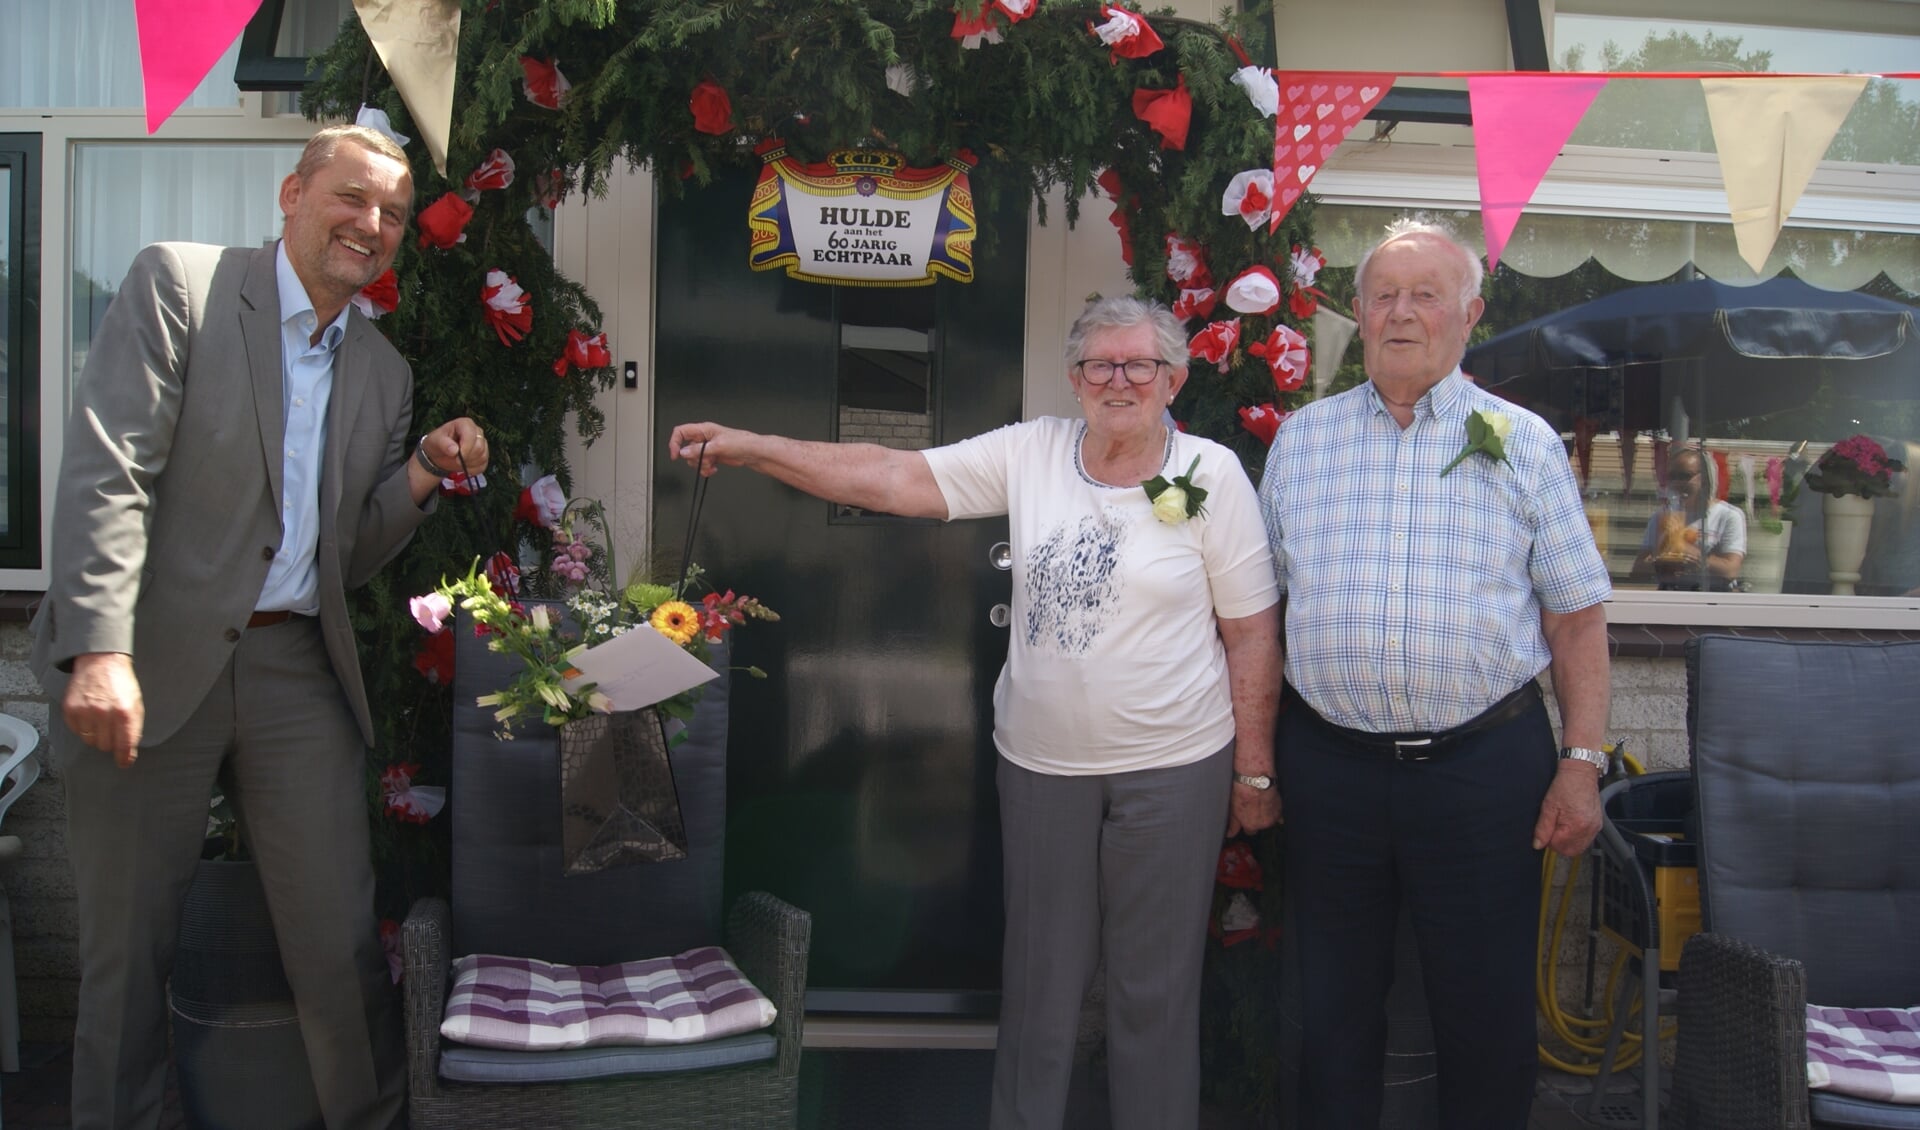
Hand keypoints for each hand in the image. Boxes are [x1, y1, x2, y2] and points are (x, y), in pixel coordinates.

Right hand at [63, 652, 144, 767]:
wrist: (101, 661)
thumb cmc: (121, 683)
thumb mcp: (136, 703)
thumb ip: (134, 727)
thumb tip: (129, 751)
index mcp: (125, 713)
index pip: (124, 745)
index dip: (124, 758)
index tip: (124, 763)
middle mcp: (105, 714)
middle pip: (105, 746)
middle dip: (110, 742)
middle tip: (112, 729)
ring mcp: (85, 711)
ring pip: (90, 741)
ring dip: (96, 735)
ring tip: (101, 720)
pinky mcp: (70, 709)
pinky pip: (77, 731)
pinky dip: (83, 727)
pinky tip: (89, 714)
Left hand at [424, 417, 489, 475]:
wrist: (440, 454)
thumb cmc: (437, 443)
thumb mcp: (435, 441)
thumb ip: (443, 444)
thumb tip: (454, 450)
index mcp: (465, 424)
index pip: (471, 436)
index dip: (465, 448)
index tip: (456, 457)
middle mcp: (477, 431)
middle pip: (479, 447)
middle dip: (466, 457)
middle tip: (455, 460)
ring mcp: (482, 443)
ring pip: (483, 456)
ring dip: (469, 464)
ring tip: (458, 462)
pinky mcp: (484, 454)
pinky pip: (483, 465)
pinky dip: (473, 469)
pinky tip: (464, 466)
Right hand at [667, 422, 749, 475]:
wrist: (753, 453)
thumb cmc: (741, 442)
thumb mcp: (718, 446)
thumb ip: (700, 449)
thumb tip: (684, 452)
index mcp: (704, 429)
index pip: (681, 432)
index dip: (675, 443)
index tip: (676, 455)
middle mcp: (704, 438)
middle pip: (686, 449)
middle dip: (694, 458)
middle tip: (704, 460)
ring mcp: (708, 448)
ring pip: (694, 459)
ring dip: (701, 465)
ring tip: (711, 464)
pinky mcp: (712, 457)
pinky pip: (701, 465)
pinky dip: (705, 469)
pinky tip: (713, 469)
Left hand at [1226, 782, 1280, 835]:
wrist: (1256, 782)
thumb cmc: (1243, 794)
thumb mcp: (1234, 810)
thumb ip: (1233, 825)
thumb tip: (1229, 835)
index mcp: (1251, 825)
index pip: (1250, 832)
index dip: (1248, 824)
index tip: (1247, 818)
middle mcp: (1263, 825)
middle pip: (1260, 826)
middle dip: (1257, 821)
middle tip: (1254, 810)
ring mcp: (1273, 818)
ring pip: (1269, 822)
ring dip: (1266, 817)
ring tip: (1261, 805)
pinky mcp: (1279, 810)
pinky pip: (1279, 817)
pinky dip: (1275, 814)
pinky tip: (1270, 807)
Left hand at [1532, 762, 1602, 856]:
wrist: (1580, 773)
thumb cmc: (1565, 785)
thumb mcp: (1548, 807)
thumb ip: (1543, 828)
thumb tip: (1538, 844)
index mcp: (1576, 826)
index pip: (1559, 847)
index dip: (1549, 841)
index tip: (1546, 831)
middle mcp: (1588, 829)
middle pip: (1571, 851)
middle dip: (1559, 844)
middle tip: (1552, 830)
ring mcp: (1595, 827)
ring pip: (1579, 847)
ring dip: (1568, 841)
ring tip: (1561, 825)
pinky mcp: (1598, 823)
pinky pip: (1587, 839)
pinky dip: (1577, 836)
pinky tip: (1570, 824)